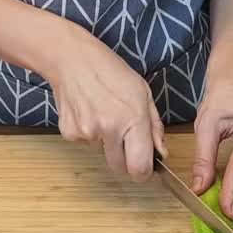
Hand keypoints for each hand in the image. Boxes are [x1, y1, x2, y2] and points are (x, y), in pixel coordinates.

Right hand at [46, 30, 166, 181]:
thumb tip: (161, 152)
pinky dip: (90, 134)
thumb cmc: (110, 71)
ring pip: (102, 154)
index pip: (139, 168)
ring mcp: (87, 133)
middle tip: (125, 138)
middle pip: (120, 168)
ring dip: (107, 143)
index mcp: (133, 120)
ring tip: (104, 114)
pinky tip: (89, 112)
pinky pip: (86, 144)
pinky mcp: (70, 134)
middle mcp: (110, 130)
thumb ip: (154, 126)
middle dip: (125, 159)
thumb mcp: (143, 92)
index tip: (146, 168)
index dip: (144, 173)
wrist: (71, 59)